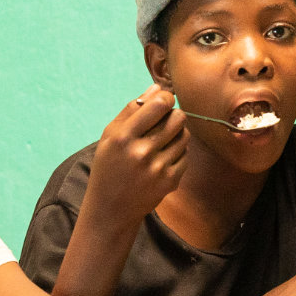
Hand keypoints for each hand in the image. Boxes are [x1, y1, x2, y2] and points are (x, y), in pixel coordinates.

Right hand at [84, 84, 188, 225]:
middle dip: (174, 115)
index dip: (166, 97)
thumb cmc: (109, 166)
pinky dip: (178, 152)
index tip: (163, 101)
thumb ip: (131, 110)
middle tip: (165, 120)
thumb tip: (157, 88)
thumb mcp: (110, 136)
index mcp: (123, 138)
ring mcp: (158, 168)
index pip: (158, 105)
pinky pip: (186, 155)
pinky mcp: (170, 181)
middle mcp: (141, 153)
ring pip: (185, 136)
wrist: (111, 207)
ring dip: (177, 133)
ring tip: (164, 139)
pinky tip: (164, 156)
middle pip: (177, 118)